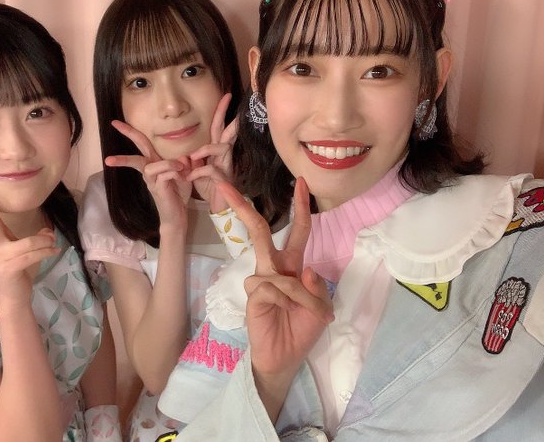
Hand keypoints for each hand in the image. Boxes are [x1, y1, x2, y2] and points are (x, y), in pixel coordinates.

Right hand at [0, 181, 58, 309]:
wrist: (16, 299)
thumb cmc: (20, 273)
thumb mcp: (26, 251)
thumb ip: (34, 239)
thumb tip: (47, 231)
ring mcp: (1, 258)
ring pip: (26, 242)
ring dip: (44, 242)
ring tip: (52, 241)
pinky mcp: (9, 268)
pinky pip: (31, 255)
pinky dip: (46, 252)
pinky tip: (54, 250)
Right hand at [105, 120, 190, 225]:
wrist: (177, 216)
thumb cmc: (179, 194)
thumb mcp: (185, 174)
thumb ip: (185, 163)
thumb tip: (183, 155)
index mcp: (155, 163)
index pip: (142, 143)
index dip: (131, 132)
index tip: (115, 122)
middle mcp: (150, 170)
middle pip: (138, 148)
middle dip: (128, 134)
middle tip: (114, 123)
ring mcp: (151, 180)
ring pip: (151, 165)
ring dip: (167, 164)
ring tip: (181, 169)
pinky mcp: (158, 189)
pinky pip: (163, 175)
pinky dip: (174, 172)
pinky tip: (182, 177)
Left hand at [188, 93, 237, 211]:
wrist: (218, 207)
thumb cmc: (209, 187)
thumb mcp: (197, 170)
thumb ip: (194, 159)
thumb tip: (188, 153)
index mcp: (216, 151)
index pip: (217, 127)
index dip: (221, 111)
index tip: (226, 95)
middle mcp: (223, 155)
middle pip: (225, 129)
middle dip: (225, 113)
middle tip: (228, 96)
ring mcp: (226, 165)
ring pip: (222, 147)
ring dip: (205, 150)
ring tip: (193, 158)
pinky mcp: (224, 179)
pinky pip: (213, 170)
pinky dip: (199, 172)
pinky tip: (190, 177)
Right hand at [217, 178, 332, 415]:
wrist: (284, 359)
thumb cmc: (301, 330)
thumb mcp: (320, 308)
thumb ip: (316, 287)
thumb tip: (305, 270)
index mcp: (292, 266)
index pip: (298, 231)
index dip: (300, 207)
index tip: (302, 183)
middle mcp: (274, 267)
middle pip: (259, 230)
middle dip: (243, 206)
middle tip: (223, 183)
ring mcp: (260, 280)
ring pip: (276, 267)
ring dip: (301, 294)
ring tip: (313, 315)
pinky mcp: (252, 294)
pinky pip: (271, 287)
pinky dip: (288, 301)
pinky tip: (286, 315)